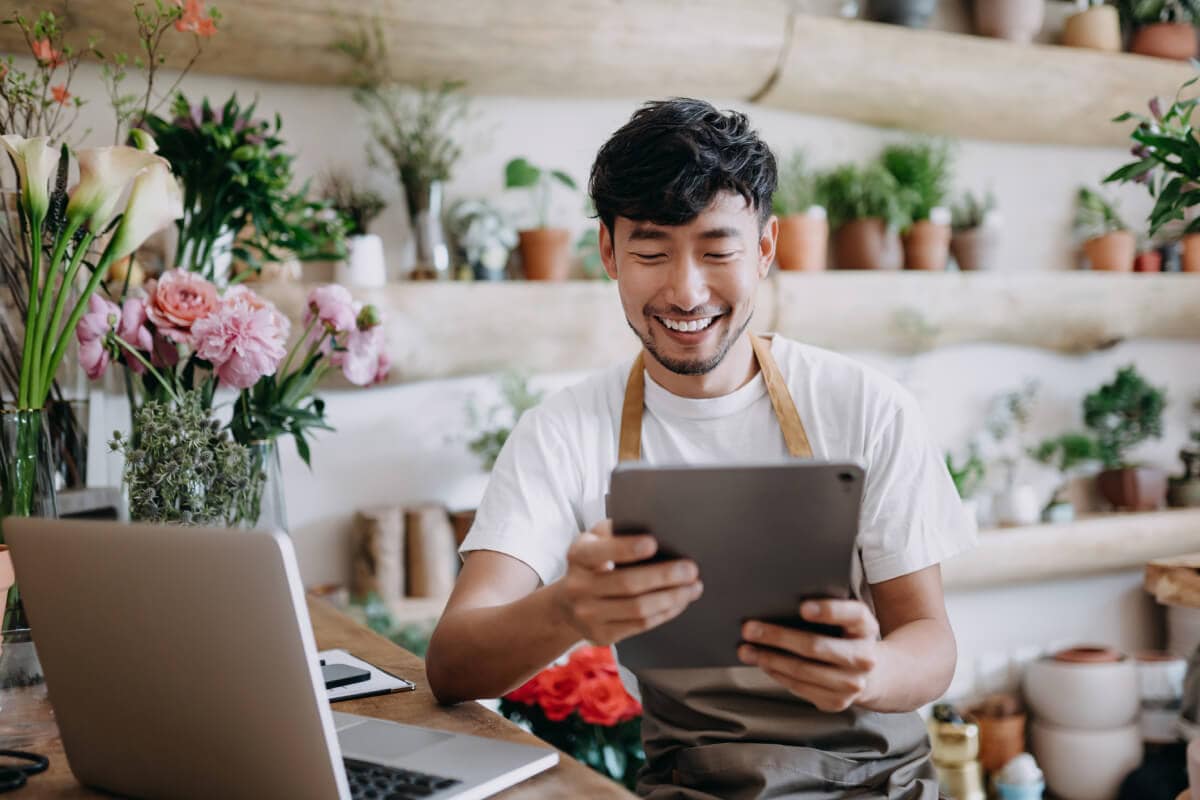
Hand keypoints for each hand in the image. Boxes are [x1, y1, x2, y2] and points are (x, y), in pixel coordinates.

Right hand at [553, 520, 702, 645]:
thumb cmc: (593, 564)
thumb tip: (657, 524)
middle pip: (627, 583)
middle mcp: (578, 586)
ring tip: (693, 587)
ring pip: (638, 609)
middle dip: (664, 576)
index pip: (602, 551)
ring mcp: (588, 614)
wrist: (568, 604)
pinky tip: (680, 602)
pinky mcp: (601, 635)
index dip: (627, 548)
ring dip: (671, 598)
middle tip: (691, 569)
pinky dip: (665, 613)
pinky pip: (640, 625)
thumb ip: (617, 531)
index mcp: (578, 555)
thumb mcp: (596, 541)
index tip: (654, 543)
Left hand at [738, 600, 882, 712]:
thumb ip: (824, 609)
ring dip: (769, 659)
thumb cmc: (846, 635)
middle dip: (777, 636)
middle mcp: (864, 657)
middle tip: (748, 628)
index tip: (802, 608)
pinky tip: (762, 663)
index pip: (852, 614)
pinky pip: (799, 687)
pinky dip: (777, 674)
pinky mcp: (837, 702)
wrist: (872, 673)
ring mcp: (852, 684)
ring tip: (746, 649)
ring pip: (802, 670)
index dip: (828, 611)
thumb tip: (776, 603)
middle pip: (815, 646)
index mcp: (866, 627)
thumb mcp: (845, 618)